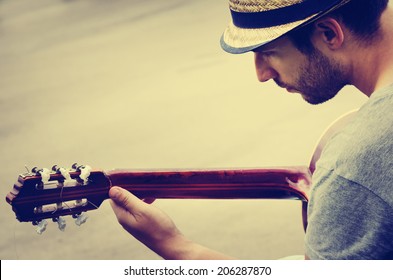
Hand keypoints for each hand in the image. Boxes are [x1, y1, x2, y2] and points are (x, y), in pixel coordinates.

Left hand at [109, 186, 234, 259]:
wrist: (171, 243)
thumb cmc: (158, 228)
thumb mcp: (142, 210)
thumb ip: (127, 199)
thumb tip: (112, 190)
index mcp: (122, 216)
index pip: (113, 198)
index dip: (120, 187)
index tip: (130, 180)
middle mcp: (125, 219)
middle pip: (122, 200)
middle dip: (131, 190)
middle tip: (141, 184)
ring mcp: (133, 222)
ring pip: (131, 204)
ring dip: (139, 196)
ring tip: (149, 191)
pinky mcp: (141, 223)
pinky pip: (138, 209)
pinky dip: (143, 202)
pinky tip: (152, 199)